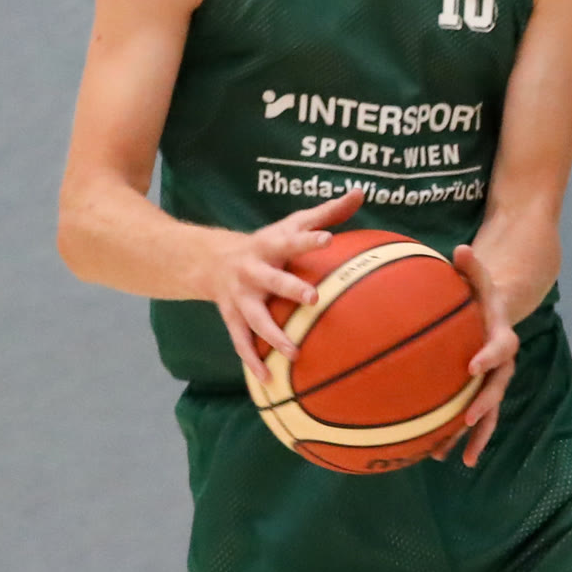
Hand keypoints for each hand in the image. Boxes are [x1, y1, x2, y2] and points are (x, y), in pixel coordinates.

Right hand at [201, 188, 364, 381]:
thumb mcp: (291, 224)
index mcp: (270, 246)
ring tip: (294, 352)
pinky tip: (269, 380)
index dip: (308, 239)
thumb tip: (360, 192)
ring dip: (273, 336)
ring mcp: (240, 297)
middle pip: (272, 280)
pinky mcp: (232, 318)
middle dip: (290, 288)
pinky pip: (241, 343)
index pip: (291, 240)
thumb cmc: (267, 243)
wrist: (210, 261)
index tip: (327, 239)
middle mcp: (252, 271)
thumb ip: (326, 212)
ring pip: (255, 319)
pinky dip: (254, 361)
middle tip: (313, 298)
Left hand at [449, 243, 517, 465]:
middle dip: (484, 406)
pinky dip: (457, 438)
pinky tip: (437, 456)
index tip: (473, 366)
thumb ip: (471, 267)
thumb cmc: (479, 294)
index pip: (501, 347)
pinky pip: (470, 419)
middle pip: (497, 388)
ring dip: (475, 436)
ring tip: (461, 459)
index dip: (490, 356)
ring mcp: (491, 382)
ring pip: (487, 413)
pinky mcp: (477, 394)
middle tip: (467, 419)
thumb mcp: (477, 277)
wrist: (494, 312)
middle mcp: (501, 364)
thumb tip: (460, 249)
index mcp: (501, 336)